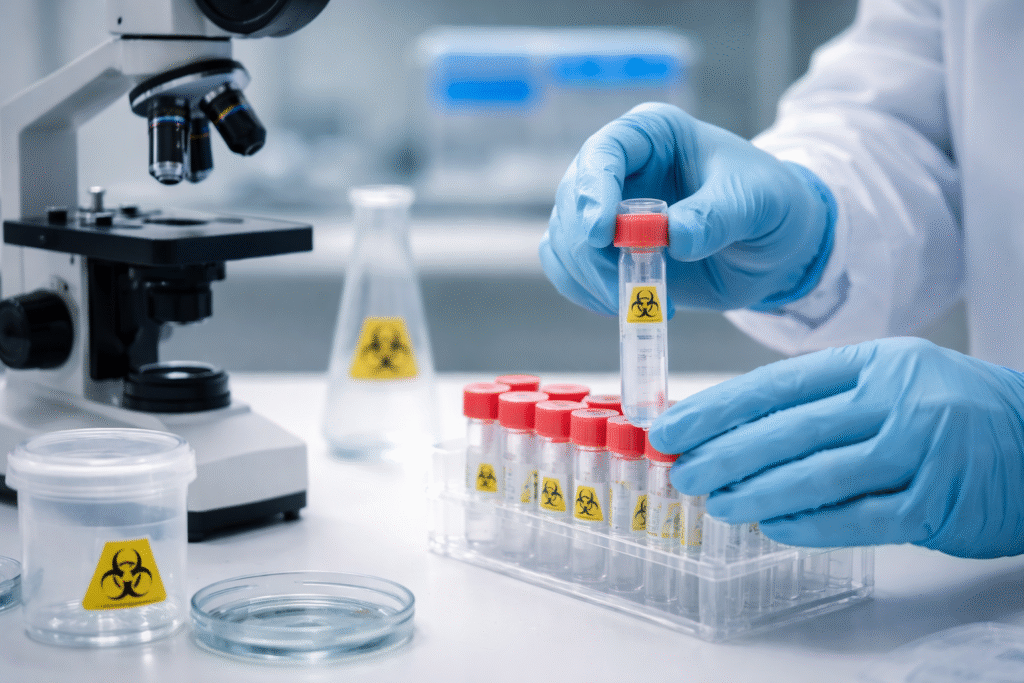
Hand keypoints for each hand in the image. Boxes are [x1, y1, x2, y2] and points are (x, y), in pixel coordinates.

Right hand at [539, 102, 835, 315]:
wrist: (774, 246)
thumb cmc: (769, 204)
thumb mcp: (757, 203)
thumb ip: (717, 215)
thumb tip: (676, 237)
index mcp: (652, 135)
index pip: (604, 151)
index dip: (594, 191)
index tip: (602, 235)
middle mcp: (619, 168)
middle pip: (574, 202)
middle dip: (592, 251)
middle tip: (628, 288)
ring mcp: (606, 210)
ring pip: (565, 241)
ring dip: (591, 278)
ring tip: (642, 301)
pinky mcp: (603, 251)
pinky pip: (569, 270)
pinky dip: (586, 292)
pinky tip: (625, 305)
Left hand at [650, 338, 1023, 558]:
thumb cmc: (956, 410)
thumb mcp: (894, 380)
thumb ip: (827, 400)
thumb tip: (742, 429)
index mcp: (875, 361)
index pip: (778, 383)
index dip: (718, 408)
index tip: (674, 426)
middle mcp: (896, 398)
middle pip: (788, 429)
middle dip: (724, 453)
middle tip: (682, 470)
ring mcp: (918, 449)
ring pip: (816, 474)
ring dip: (756, 492)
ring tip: (716, 503)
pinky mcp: (936, 502)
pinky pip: (856, 517)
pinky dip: (809, 525)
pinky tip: (772, 526)